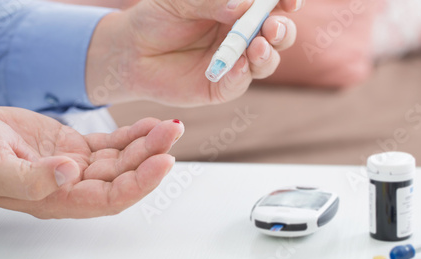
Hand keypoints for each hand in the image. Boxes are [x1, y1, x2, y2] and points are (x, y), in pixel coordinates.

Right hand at [0, 105, 183, 218]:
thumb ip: (30, 179)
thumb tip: (68, 173)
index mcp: (58, 199)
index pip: (110, 198)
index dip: (140, 183)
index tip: (164, 161)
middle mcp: (74, 186)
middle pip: (124, 177)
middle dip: (151, 157)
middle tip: (171, 134)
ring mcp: (78, 166)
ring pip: (122, 159)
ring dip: (147, 144)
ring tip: (168, 126)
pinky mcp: (77, 148)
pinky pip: (112, 144)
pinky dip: (133, 135)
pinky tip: (150, 125)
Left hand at [86, 0, 299, 105]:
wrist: (131, 52)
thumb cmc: (156, 18)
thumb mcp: (180, 1)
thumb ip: (211, 2)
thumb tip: (244, 6)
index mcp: (238, 9)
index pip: (270, 5)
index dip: (284, 2)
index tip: (290, 2)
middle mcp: (241, 36)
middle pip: (278, 34)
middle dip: (282, 30)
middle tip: (273, 27)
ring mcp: (235, 63)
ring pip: (266, 61)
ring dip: (267, 53)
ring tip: (257, 46)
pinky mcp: (222, 88)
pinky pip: (240, 83)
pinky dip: (242, 74)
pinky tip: (239, 65)